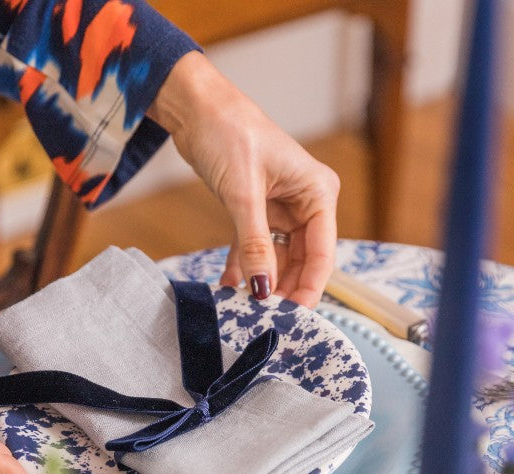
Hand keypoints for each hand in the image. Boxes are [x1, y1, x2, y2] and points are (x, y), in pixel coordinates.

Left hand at [148, 51, 339, 307]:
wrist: (197, 109)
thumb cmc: (228, 134)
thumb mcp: (243, 194)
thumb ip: (255, 245)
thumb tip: (262, 290)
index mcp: (317, 193)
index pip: (322, 254)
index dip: (309, 288)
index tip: (293, 318)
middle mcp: (305, 203)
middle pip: (301, 261)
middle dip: (283, 289)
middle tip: (265, 319)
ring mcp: (280, 209)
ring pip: (277, 258)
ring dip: (261, 282)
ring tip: (244, 308)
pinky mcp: (256, 211)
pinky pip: (253, 248)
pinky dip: (242, 267)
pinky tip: (229, 288)